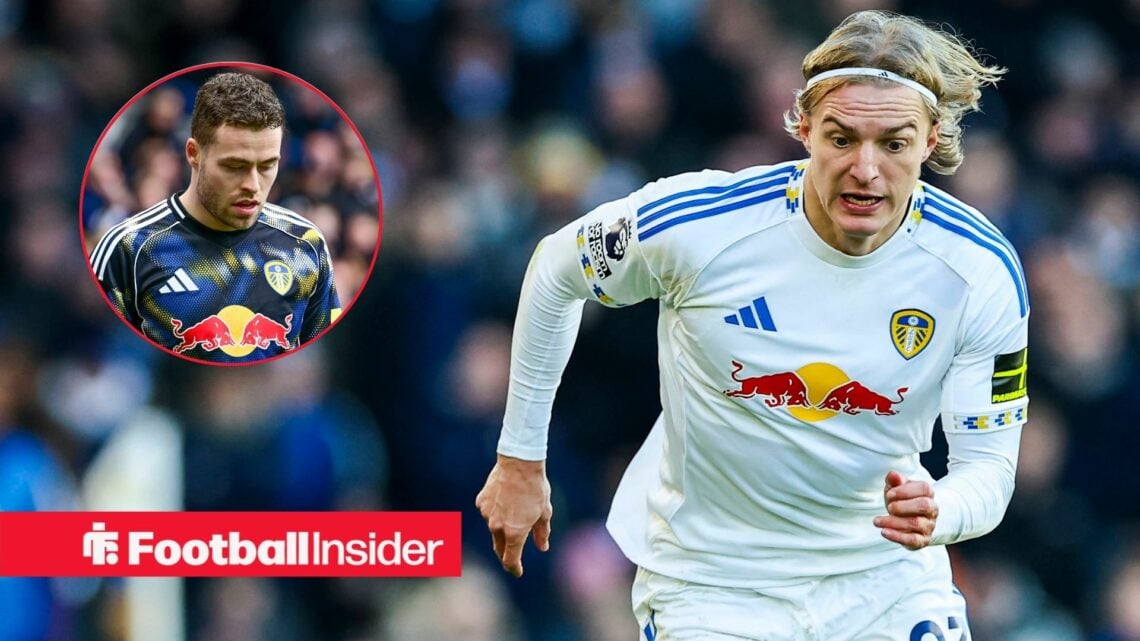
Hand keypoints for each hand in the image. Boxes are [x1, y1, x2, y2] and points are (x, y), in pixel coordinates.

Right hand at [475, 453, 551, 576]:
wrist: (519, 463)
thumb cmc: (535, 488)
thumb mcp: (544, 513)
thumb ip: (541, 533)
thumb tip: (542, 547)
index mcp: (514, 533)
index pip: (510, 560)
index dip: (514, 568)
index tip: (518, 571)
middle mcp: (497, 527)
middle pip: (499, 548)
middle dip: (506, 555)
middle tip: (513, 557)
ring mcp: (487, 514)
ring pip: (494, 529)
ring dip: (502, 529)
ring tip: (516, 514)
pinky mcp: (481, 502)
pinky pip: (488, 513)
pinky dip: (496, 513)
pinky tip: (505, 501)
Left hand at [874, 470, 937, 549]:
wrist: (908, 522)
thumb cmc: (901, 501)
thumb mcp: (895, 489)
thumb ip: (894, 481)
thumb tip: (893, 474)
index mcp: (927, 494)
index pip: (924, 488)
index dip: (905, 491)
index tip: (890, 494)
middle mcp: (932, 510)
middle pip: (924, 506)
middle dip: (902, 506)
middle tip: (889, 506)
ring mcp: (929, 526)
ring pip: (916, 523)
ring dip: (894, 521)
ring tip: (877, 521)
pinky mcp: (922, 540)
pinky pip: (913, 540)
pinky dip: (897, 536)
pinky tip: (884, 532)